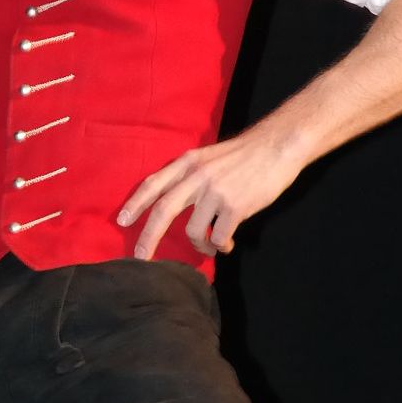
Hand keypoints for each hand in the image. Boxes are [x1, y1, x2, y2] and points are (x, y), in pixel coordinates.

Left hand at [116, 123, 301, 260]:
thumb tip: (175, 204)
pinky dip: (221, 246)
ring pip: (194, 231)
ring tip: (211, 248)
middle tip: (140, 258)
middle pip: (164, 211)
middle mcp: (197, 175)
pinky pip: (218, 238)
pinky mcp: (235, 206)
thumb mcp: (210, 156)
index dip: (136, 204)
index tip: (122, 222)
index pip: (154, 184)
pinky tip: (227, 244)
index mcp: (188, 162)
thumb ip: (191, 175)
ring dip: (200, 246)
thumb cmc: (246, 154)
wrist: (279, 145)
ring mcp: (215, 191)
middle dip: (148, 238)